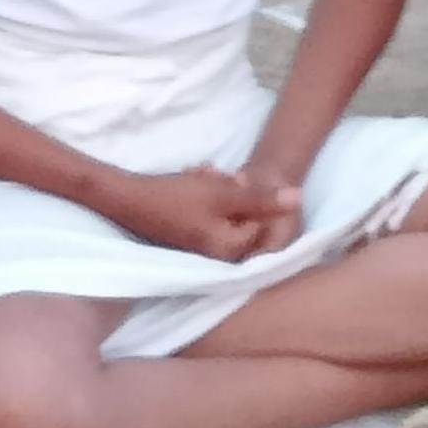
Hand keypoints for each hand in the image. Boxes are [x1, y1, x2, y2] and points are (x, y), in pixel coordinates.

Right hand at [107, 166, 300, 262]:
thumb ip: (263, 199)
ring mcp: (203, 244)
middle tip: (214, 175)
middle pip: (244, 214)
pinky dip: (205, 191)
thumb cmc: (176, 198)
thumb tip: (299, 200)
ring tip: (200, 173)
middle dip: (233, 189)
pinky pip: (210, 208)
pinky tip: (193, 176)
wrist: (127, 198)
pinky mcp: (190, 231)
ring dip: (217, 185)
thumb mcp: (223, 195)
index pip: (262, 222)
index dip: (253, 195)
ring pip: (226, 206)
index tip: (234, 181)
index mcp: (232, 251)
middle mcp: (220, 254)